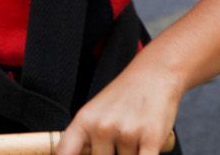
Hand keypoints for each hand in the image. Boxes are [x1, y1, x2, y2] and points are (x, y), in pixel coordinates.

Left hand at [56, 57, 181, 154]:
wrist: (155, 73)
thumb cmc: (124, 96)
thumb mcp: (96, 111)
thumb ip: (84, 138)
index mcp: (84, 120)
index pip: (64, 153)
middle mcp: (102, 127)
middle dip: (112, 154)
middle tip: (119, 139)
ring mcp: (126, 133)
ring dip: (132, 153)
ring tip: (136, 136)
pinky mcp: (151, 139)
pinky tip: (144, 148)